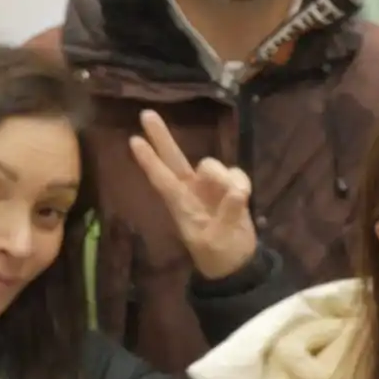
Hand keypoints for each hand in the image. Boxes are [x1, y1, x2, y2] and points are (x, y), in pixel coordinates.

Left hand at [128, 110, 256, 279]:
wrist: (237, 263)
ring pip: (213, 166)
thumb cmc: (218, 254)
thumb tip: (237, 192)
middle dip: (161, 137)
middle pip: (175, 158)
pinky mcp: (229, 187)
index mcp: (180, 204)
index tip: (133, 140)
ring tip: (236, 200)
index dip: (149, 161)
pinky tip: (244, 196)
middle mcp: (191, 189)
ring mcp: (210, 187)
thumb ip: (228, 214)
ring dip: (225, 179)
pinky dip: (241, 182)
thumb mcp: (219, 240)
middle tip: (146, 114)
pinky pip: (235, 172)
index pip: (162, 179)